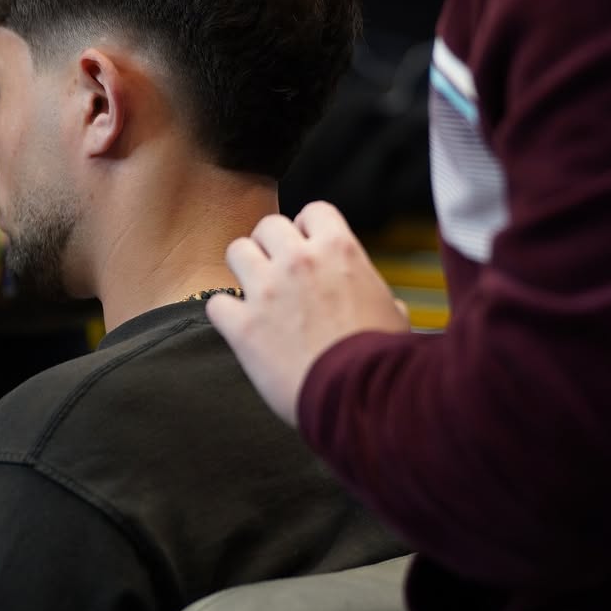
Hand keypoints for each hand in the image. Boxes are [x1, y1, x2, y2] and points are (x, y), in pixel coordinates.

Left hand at [207, 203, 409, 426]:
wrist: (358, 400)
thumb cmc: (383, 361)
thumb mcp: (393, 316)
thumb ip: (378, 296)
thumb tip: (389, 306)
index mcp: (339, 250)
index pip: (314, 211)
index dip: (310, 229)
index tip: (310, 248)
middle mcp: (299, 261)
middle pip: (268, 225)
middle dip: (272, 245)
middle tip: (279, 271)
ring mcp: (267, 291)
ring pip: (236, 251)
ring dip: (245, 269)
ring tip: (256, 292)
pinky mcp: (243, 326)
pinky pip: (217, 304)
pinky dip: (226, 315)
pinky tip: (241, 328)